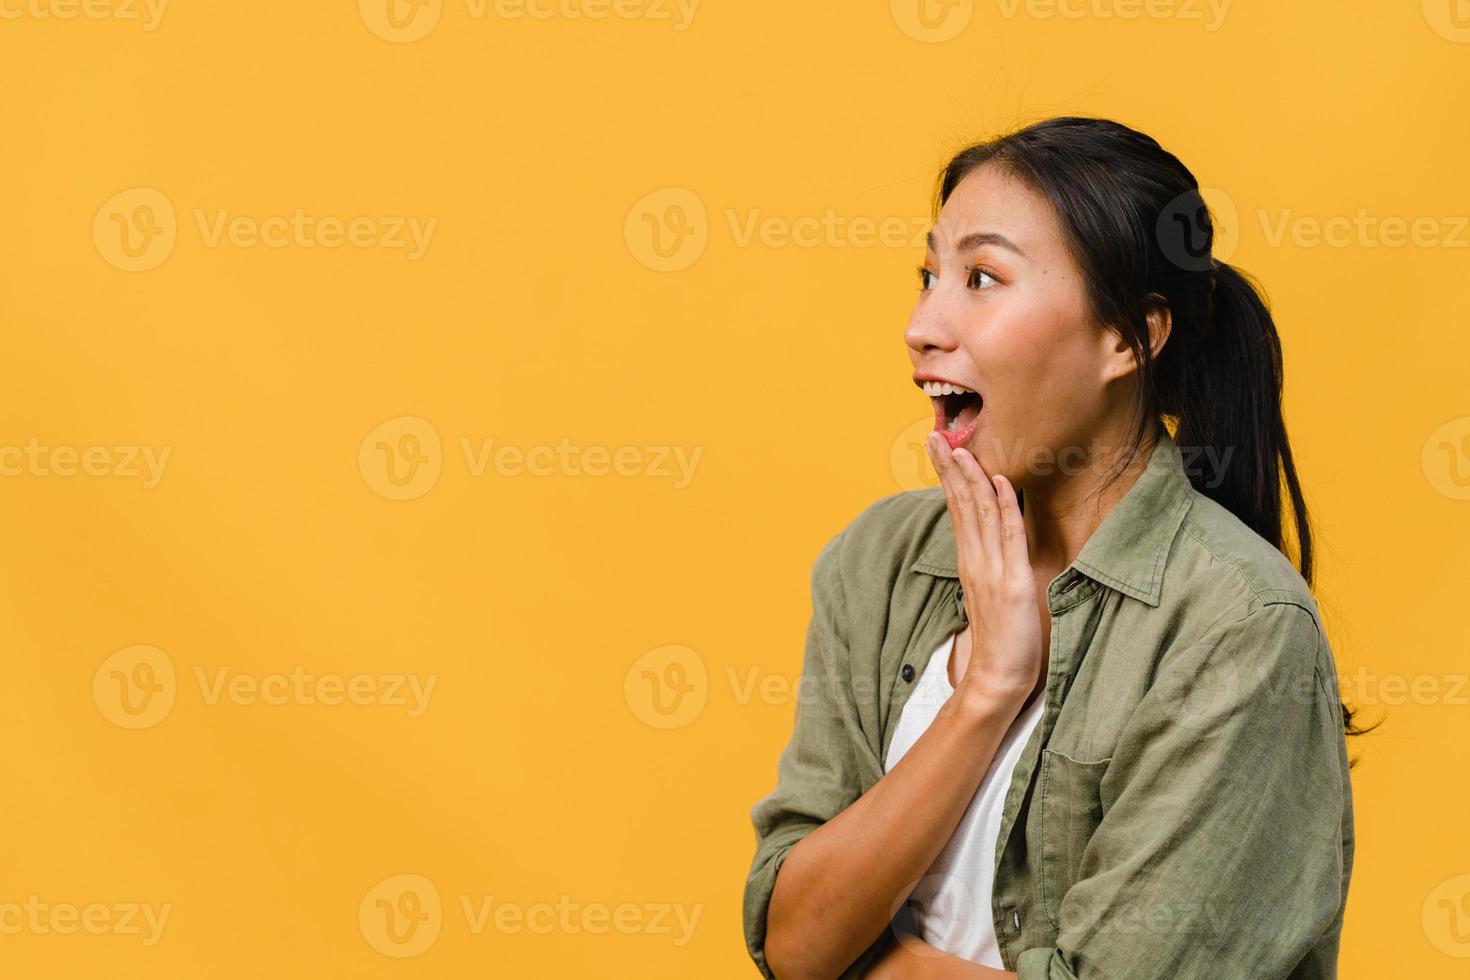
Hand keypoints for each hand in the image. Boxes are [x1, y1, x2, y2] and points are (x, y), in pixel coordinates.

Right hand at [924, 433, 1042, 708]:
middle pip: (960, 504)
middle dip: (949, 467)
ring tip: (960, 448)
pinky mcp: (1013, 582)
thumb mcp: (989, 594)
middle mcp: (975, 561)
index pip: (957, 510)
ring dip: (972, 477)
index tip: (940, 449)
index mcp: (969, 562)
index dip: (949, 477)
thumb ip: (987, 567)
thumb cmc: (998, 640)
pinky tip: (1001, 482)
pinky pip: (1009, 536)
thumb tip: (990, 544)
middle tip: (936, 435)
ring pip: (980, 513)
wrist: (997, 677)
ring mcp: (992, 570)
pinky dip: (1006, 507)